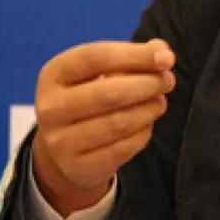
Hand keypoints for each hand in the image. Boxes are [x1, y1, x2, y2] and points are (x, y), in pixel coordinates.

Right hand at [31, 39, 175, 215]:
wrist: (62, 149)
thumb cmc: (88, 96)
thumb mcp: (100, 71)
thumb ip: (132, 56)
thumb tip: (162, 52)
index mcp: (54, 74)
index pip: (95, 58)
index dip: (135, 55)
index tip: (166, 58)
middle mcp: (51, 108)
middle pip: (109, 93)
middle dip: (148, 84)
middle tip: (168, 81)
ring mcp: (61, 142)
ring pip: (120, 123)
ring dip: (149, 108)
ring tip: (159, 101)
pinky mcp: (79, 168)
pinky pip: (124, 147)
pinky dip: (143, 132)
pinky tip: (146, 123)